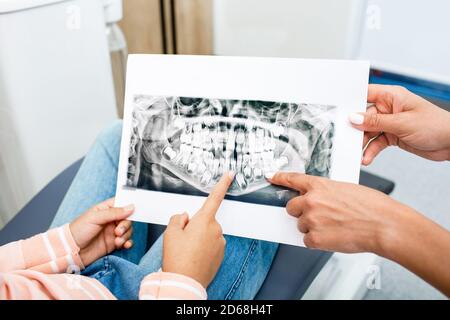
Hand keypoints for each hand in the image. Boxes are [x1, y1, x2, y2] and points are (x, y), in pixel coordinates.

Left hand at [69, 198, 133, 265]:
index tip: (133, 211)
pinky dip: (128, 242)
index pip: (121, 204)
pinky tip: (125, 245)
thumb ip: (114, 212)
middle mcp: (111, 220)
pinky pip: (126, 241)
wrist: (71, 251)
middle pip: (127, 219)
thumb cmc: (78, 231)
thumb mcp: (95, 218)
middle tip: (118, 231)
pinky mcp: (114, 243)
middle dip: (126, 225)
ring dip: (126, 236)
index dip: (129, 206)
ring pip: (128, 230)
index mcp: (105, 209)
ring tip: (117, 241)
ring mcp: (113, 232)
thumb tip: (131, 207)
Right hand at [162, 172, 233, 287]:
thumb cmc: (177, 258)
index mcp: (204, 221)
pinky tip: (194, 257)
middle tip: (183, 240)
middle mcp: (216, 229)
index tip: (230, 174)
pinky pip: (211, 245)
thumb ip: (178, 219)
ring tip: (187, 251)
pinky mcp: (221, 254)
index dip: (222, 184)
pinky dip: (203, 249)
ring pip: (208, 234)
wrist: (185, 282)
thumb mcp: (170, 233)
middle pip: (205, 220)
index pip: (214, 198)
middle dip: (195, 226)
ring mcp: (220, 243)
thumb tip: (185, 217)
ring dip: (199, 238)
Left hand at [268, 172, 449, 296]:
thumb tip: (318, 201)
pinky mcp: (315, 238)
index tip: (270, 177)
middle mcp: (311, 201)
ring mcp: (311, 220)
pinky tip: (333, 236)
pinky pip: (307, 241)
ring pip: (300, 225)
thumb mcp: (346, 189)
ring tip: (334, 226)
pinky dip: (317, 241)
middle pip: (291, 207)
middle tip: (319, 216)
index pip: (293, 179)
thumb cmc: (372, 207)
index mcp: (319, 185)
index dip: (280, 178)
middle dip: (301, 212)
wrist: (384, 225)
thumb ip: (326, 193)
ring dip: (312, 227)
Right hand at [349, 84, 449, 164]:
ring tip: (357, 153)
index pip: (365, 93)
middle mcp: (389, 108)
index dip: (350, 100)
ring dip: (362, 143)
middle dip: (355, 129)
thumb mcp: (402, 123)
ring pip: (368, 131)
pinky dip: (371, 150)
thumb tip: (354, 118)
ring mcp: (390, 122)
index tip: (338, 111)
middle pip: (363, 116)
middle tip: (346, 138)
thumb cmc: (436, 125)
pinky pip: (376, 142)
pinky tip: (367, 157)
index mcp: (392, 96)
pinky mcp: (392, 135)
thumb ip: (376, 122)